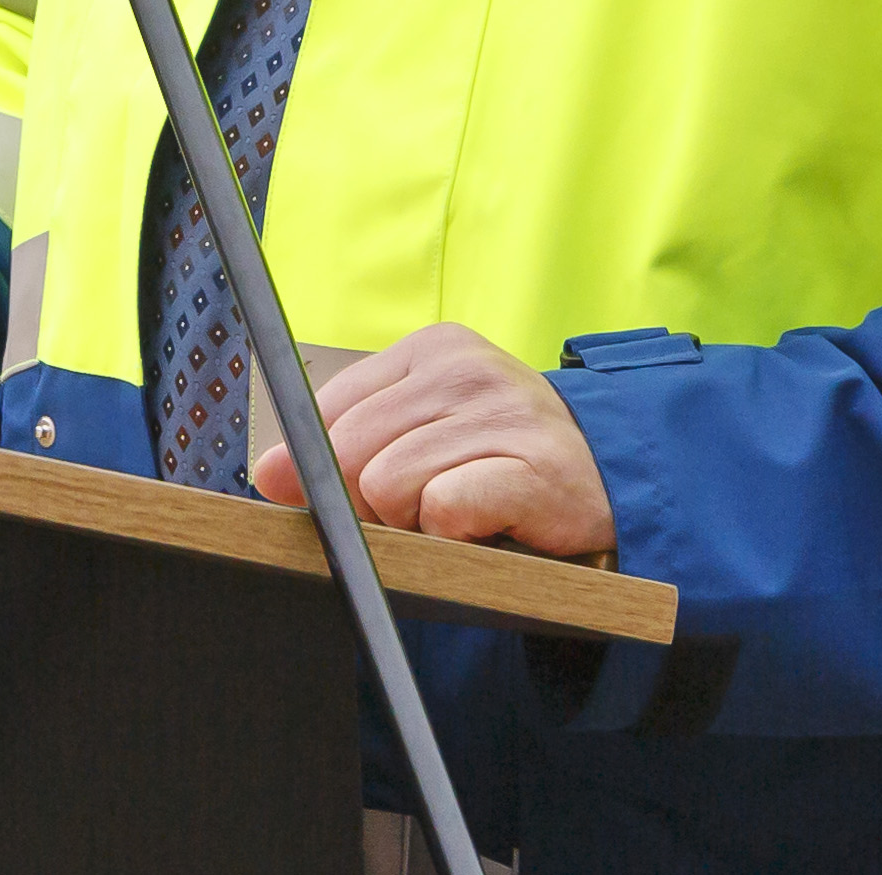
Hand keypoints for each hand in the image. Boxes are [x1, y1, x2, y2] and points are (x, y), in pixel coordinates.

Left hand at [247, 322, 614, 557]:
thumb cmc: (506, 459)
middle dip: (371, 501)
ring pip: (389, 486)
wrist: (614, 482)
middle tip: (424, 509)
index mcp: (433, 349)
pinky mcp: (530, 468)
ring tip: (462, 512)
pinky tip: (487, 523)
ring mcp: (502, 415)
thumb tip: (266, 474)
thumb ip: (346, 444)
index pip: (328, 407)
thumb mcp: (427, 432)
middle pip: (351, 451)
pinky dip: (454, 533)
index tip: (362, 490)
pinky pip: (443, 510)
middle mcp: (466, 371)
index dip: (330, 466)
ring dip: (417, 523)